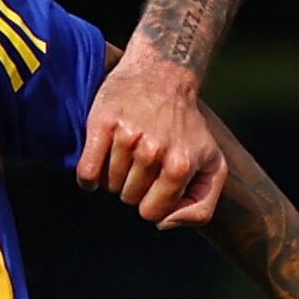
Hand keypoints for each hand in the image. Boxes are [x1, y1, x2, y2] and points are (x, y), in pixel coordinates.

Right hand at [78, 48, 228, 228]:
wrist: (163, 73)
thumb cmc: (187, 126)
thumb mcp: (212, 165)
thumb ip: (201, 206)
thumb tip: (163, 225)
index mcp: (180, 166)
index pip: (152, 213)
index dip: (151, 202)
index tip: (155, 183)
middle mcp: (154, 151)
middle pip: (127, 198)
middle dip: (133, 186)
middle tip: (142, 162)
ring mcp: (127, 136)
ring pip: (107, 185)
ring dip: (114, 175)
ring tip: (127, 152)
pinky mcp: (102, 123)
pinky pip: (86, 172)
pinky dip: (88, 177)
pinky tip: (100, 163)